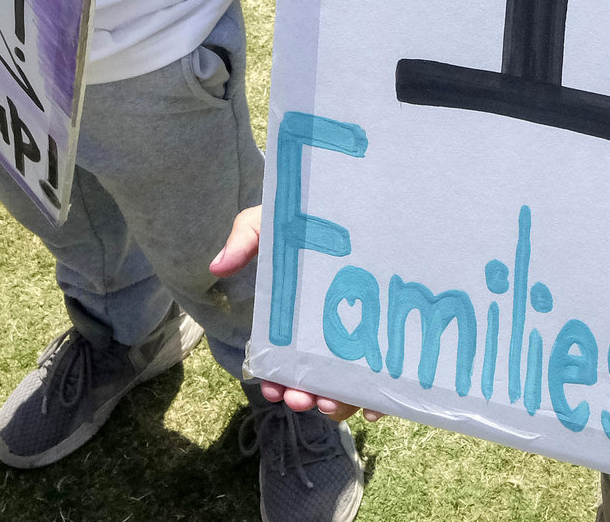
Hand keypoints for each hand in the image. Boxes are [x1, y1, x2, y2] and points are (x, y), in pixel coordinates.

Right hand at [211, 210, 370, 419]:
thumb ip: (247, 238)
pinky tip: (374, 404)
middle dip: (306, 398)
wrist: (357, 205)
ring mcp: (362, 340)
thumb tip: (218, 266)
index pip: (288, 364)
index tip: (274, 388)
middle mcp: (329, 338)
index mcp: (300, 323)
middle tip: (299, 398)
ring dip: (337, 404)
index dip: (280, 383)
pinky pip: (387, 378)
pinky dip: (379, 399)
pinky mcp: (391, 338)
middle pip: (319, 382)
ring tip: (329, 402)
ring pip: (349, 388)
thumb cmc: (309, 220)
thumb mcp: (273, 222)